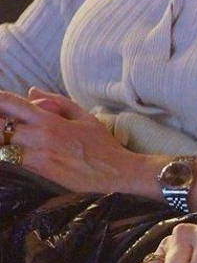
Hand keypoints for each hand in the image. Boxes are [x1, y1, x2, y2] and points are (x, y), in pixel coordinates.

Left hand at [0, 88, 150, 193]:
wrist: (117, 171)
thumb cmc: (102, 145)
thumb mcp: (84, 116)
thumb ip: (56, 101)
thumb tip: (31, 91)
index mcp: (49, 118)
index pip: (10, 103)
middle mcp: (40, 134)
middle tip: (2, 127)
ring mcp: (38, 153)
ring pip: (2, 146)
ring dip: (2, 143)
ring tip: (8, 143)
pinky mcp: (40, 171)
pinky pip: (12, 163)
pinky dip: (8, 159)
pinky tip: (12, 158)